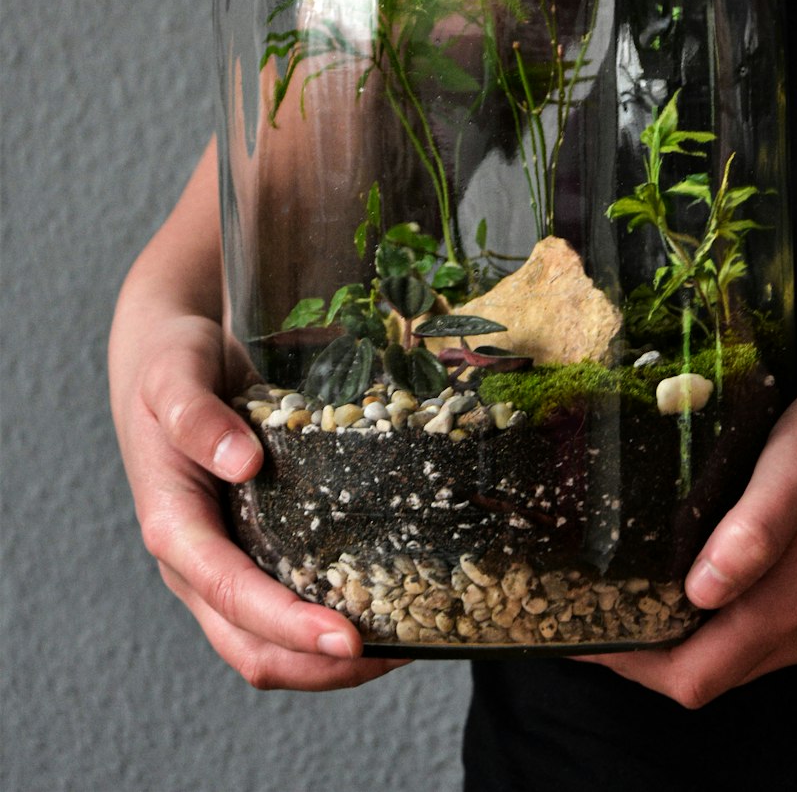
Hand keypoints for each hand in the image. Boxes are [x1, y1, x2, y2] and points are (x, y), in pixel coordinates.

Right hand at [109, 144, 406, 689]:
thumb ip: (198, 416)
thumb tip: (243, 462)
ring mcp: (223, 559)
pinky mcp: (252, 547)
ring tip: (402, 642)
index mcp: (173, 524)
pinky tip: (384, 604)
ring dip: (328, 661)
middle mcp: (195, 559)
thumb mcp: (173, 376)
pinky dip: (329, 621)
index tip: (348, 638)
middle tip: (396, 652)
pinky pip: (287, 604)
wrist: (169, 357)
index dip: (288, 623)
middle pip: (250, 645)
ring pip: (268, 643)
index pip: (230, 594)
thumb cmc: (169, 364)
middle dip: (318, 665)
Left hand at [581, 325, 796, 707]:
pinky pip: (778, 640)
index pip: (697, 672)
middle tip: (594, 609)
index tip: (579, 632)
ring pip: (746, 660)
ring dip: (688, 641)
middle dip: (648, 654)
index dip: (632, 664)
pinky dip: (730, 627)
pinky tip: (705, 581)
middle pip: (714, 676)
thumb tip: (701, 590)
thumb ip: (755, 527)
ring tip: (635, 591)